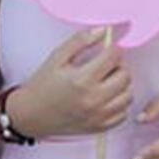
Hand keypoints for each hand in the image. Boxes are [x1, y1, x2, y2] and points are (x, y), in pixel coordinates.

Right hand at [12, 28, 131, 137]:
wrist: (30, 115)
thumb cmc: (43, 84)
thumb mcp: (57, 57)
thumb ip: (80, 41)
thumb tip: (104, 30)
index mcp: (82, 79)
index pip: (114, 57)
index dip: (113, 48)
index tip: (108, 49)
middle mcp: (93, 99)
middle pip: (125, 76)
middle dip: (119, 66)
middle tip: (107, 64)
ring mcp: (98, 116)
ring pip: (128, 95)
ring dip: (122, 85)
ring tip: (108, 80)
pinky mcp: (99, 127)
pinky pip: (123, 113)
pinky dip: (119, 103)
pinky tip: (107, 97)